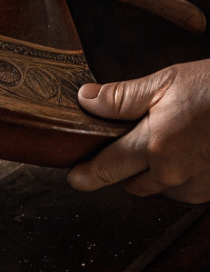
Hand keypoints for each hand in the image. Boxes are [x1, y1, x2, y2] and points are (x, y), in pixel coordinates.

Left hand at [68, 59, 209, 203]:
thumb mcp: (166, 82)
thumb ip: (122, 97)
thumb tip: (85, 100)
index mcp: (155, 147)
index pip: (107, 169)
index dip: (86, 175)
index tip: (74, 179)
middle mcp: (175, 174)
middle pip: (131, 184)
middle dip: (124, 167)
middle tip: (126, 142)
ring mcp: (199, 186)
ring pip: (160, 188)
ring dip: (154, 171)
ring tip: (167, 138)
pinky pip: (186, 189)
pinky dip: (180, 174)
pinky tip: (189, 148)